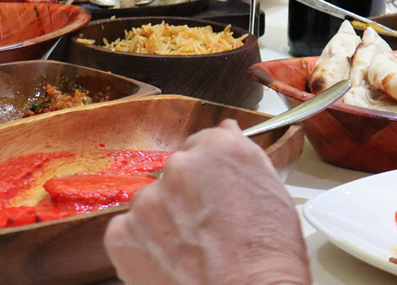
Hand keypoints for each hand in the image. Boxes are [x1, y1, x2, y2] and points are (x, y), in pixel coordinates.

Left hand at [104, 120, 311, 284]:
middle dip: (185, 198)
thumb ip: (242, 156)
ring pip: (151, 204)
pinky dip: (142, 247)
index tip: (216, 196)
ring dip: (163, 222)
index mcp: (219, 150)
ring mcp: (148, 200)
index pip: (202, 145)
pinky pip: (127, 231)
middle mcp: (179, 167)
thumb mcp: (273, 194)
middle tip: (207, 231)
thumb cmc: (269, 258)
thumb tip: (228, 131)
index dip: (210, 176)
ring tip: (192, 253)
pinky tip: (171, 264)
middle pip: (175, 174)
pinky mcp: (123, 232)